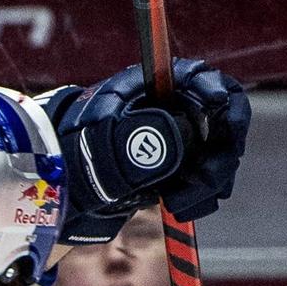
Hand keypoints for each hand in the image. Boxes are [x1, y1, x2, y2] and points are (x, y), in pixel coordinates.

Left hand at [47, 58, 250, 243]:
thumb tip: (183, 141)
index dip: (217, 90)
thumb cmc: (78, 153)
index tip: (219, 109)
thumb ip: (146, 137)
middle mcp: (172, 112)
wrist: (65, 189)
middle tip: (206, 178)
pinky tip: (180, 208)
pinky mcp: (179, 169)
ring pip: (218, 154)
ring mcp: (179, 141)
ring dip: (210, 181)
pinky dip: (200, 196)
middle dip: (220, 151)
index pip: (199, 77)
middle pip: (221, 120)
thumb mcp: (108, 139)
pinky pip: (206, 180)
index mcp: (153, 90)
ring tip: (179, 201)